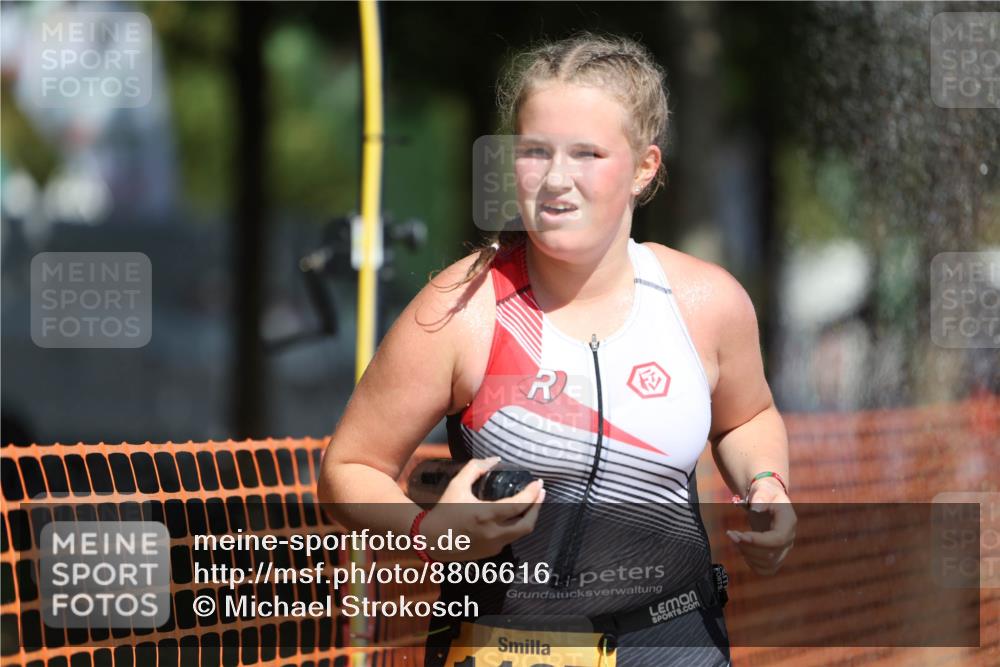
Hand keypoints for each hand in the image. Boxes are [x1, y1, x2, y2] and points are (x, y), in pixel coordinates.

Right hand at [420, 457, 544, 560]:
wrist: (431, 539)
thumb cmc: (444, 509)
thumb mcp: (457, 485)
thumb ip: (476, 468)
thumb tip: (495, 459)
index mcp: (486, 514)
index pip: (519, 506)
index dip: (532, 494)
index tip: (538, 483)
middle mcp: (493, 533)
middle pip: (527, 524)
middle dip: (538, 507)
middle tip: (540, 493)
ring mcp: (493, 545)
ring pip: (521, 533)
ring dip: (529, 517)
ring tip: (531, 504)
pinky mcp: (491, 552)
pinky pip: (509, 538)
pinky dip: (515, 526)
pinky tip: (514, 516)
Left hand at [727, 477, 795, 575]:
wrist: (767, 499)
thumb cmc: (764, 492)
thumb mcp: (763, 489)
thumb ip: (760, 497)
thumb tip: (756, 508)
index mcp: (789, 523)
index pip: (777, 540)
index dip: (758, 541)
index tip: (740, 534)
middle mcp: (789, 539)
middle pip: (771, 555)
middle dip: (747, 546)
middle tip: (731, 533)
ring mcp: (784, 550)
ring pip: (768, 564)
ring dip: (747, 554)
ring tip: (735, 538)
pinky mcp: (776, 557)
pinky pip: (766, 570)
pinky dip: (752, 564)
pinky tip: (743, 549)